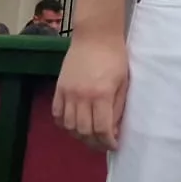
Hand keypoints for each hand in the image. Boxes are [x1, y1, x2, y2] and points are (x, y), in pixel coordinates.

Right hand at [53, 34, 127, 149]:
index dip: (108, 142)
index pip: (102, 129)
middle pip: (83, 131)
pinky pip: (57, 113)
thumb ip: (117, 108)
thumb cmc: (115, 58)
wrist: (96, 36)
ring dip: (79, 135)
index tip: (113, 145)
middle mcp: (82, 96)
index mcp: (102, 95)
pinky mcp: (59, 88)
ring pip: (68, 126)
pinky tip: (73, 124)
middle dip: (94, 143)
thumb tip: (113, 130)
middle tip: (102, 144)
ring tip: (89, 135)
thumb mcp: (123, 83)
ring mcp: (67, 93)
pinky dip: (63, 123)